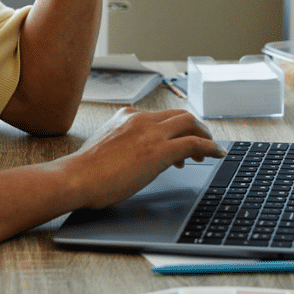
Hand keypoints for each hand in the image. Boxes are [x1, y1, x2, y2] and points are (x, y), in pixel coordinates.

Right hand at [57, 107, 226, 209]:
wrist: (77, 177)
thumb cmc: (85, 171)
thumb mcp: (106, 146)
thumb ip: (122, 143)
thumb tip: (133, 156)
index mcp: (126, 116)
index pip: (160, 116)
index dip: (174, 129)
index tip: (178, 146)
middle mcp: (140, 119)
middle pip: (180, 115)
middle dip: (196, 127)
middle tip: (203, 143)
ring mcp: (151, 133)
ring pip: (190, 123)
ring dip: (205, 135)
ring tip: (212, 149)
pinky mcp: (159, 151)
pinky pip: (194, 143)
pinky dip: (210, 147)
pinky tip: (217, 154)